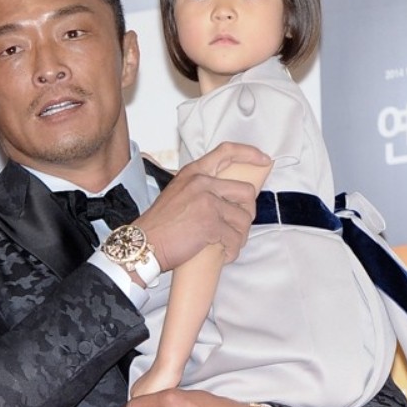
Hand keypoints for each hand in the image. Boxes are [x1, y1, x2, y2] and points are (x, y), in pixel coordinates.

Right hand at [134, 142, 270, 271]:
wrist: (143, 244)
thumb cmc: (159, 224)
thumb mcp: (178, 193)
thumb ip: (200, 188)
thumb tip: (226, 196)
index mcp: (194, 172)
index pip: (227, 152)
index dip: (249, 154)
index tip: (263, 160)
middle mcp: (202, 183)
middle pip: (246, 192)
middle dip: (247, 213)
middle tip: (237, 226)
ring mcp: (207, 202)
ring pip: (244, 218)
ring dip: (240, 235)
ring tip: (227, 244)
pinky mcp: (210, 224)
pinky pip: (235, 239)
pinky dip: (232, 251)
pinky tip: (223, 254)